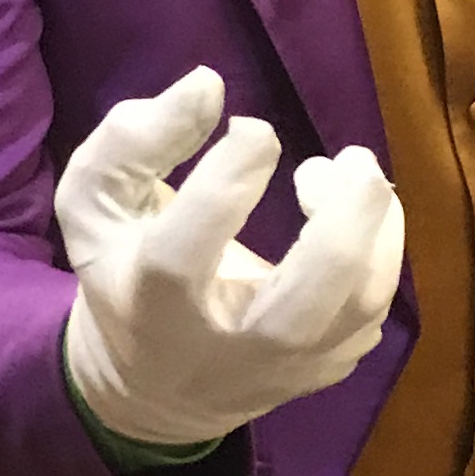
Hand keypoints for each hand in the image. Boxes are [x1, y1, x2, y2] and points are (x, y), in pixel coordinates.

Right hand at [60, 66, 404, 450]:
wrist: (155, 389)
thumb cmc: (123, 275)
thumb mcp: (95, 206)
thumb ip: (131, 142)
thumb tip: (208, 85)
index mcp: (154, 308)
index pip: (188, 252)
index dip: (229, 176)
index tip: (252, 128)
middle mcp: (228, 349)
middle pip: (311, 289)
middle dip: (345, 213)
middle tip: (345, 161)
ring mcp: (287, 367)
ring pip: (361, 303)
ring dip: (378, 228)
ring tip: (353, 177)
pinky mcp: (325, 370)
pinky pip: (373, 310)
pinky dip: (379, 250)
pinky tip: (352, 217)